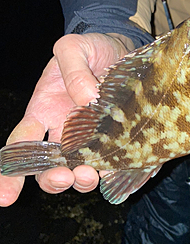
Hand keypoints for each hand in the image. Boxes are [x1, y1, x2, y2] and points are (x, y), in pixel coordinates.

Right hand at [0, 33, 129, 205]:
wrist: (123, 48)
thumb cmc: (92, 49)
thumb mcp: (74, 47)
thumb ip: (73, 68)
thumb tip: (86, 100)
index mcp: (44, 111)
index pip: (20, 144)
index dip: (9, 173)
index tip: (6, 196)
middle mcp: (63, 132)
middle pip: (48, 168)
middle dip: (52, 179)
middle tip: (65, 177)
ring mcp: (91, 139)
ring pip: (80, 171)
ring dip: (82, 180)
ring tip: (91, 175)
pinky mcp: (117, 140)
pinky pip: (114, 164)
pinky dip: (115, 174)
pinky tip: (119, 172)